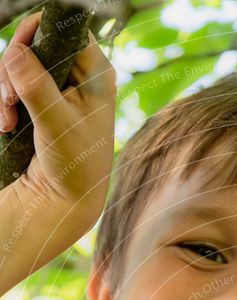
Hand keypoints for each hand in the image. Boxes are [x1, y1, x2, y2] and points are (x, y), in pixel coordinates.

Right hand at [0, 10, 115, 218]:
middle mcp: (80, 76)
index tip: (16, 56)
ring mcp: (60, 89)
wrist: (65, 202)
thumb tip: (16, 52)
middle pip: (37, 43)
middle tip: (7, 99)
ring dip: (4, 88)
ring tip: (5, 120)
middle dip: (12, 68)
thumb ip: (36, 87)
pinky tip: (5, 125)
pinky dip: (5, 102)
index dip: (37, 32)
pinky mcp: (42, 103)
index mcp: (96, 74)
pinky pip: (15, 85)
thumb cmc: (74, 168)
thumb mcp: (55, 125)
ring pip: (21, 64)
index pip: (66, 28)